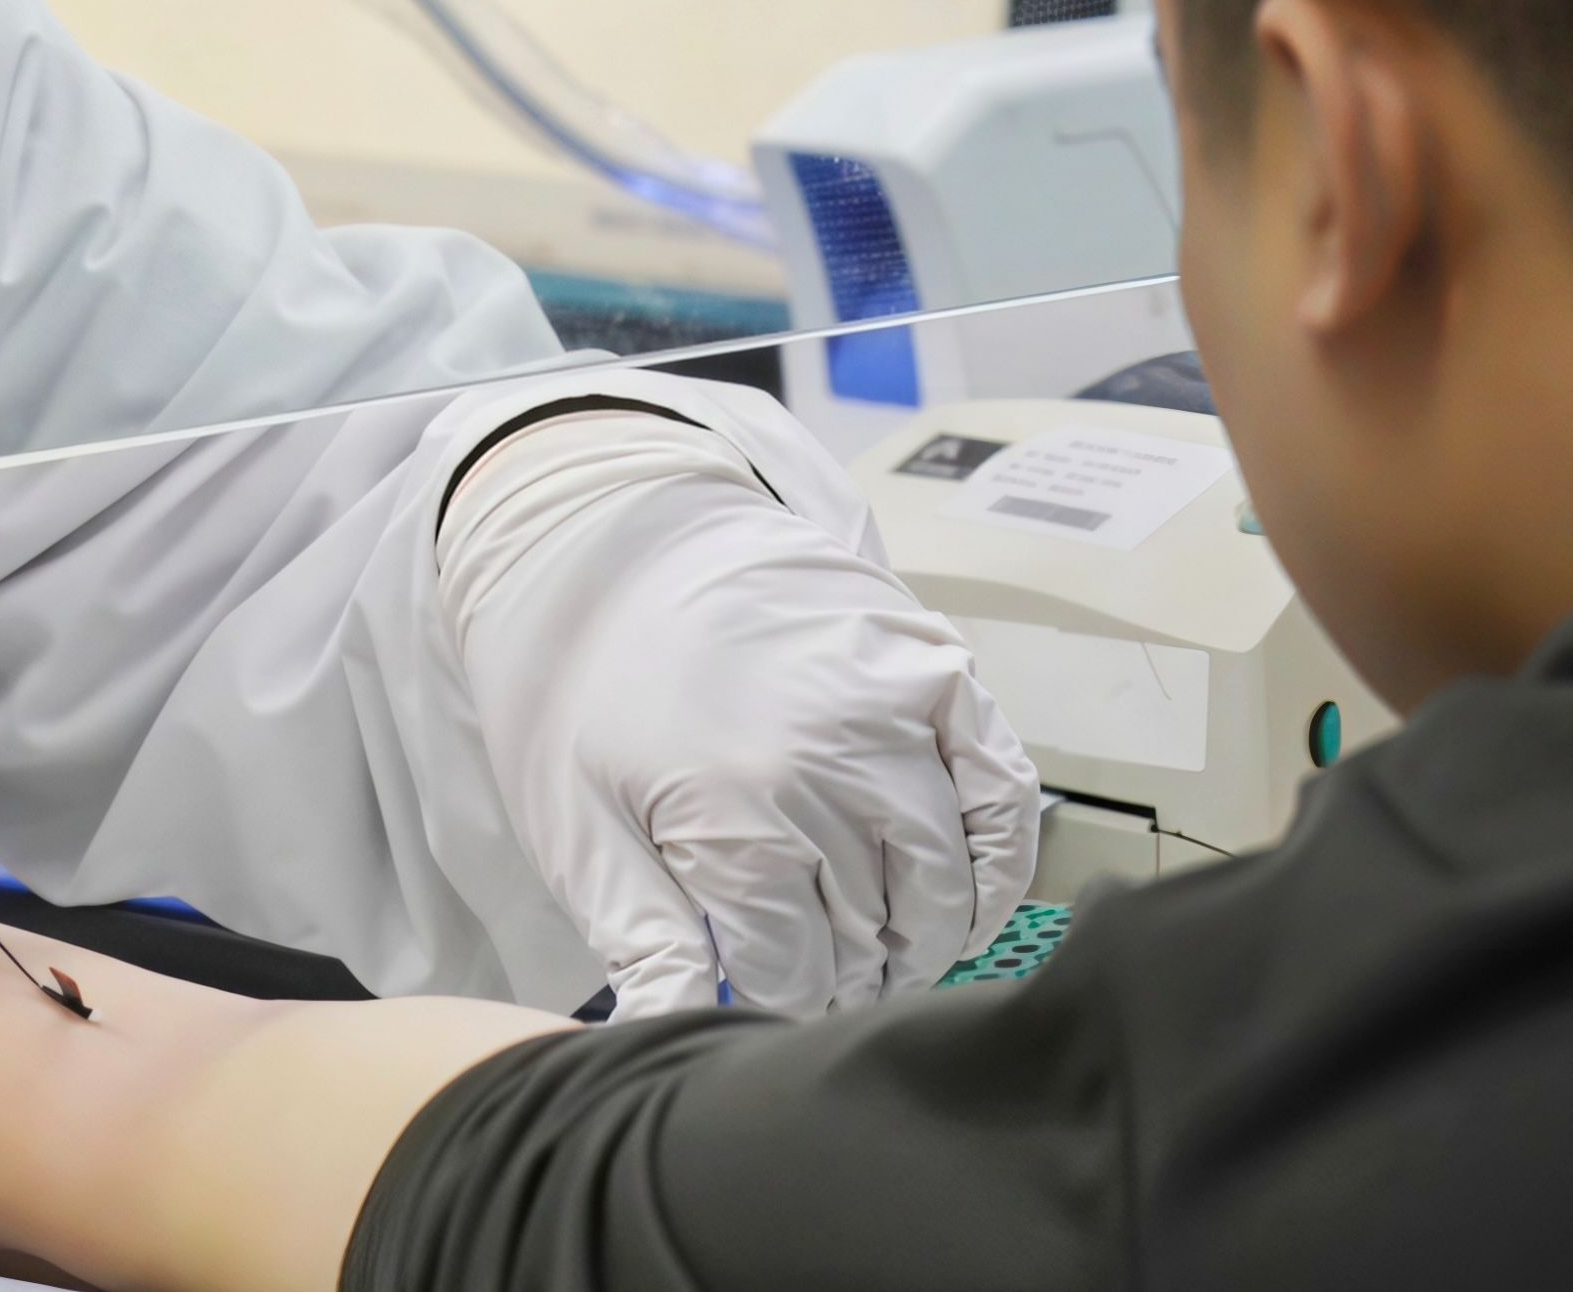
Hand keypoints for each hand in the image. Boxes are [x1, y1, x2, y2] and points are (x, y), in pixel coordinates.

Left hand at [444, 402, 1040, 1016]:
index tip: (769, 1007)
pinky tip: (972, 896)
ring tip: (892, 954)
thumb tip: (678, 1039)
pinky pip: (999, 783)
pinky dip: (1000, 852)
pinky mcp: (931, 663)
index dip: (784, 1002)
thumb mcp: (575, 824)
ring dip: (925, 932)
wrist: (596, 534)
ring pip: (942, 872)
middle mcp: (826, 763)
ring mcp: (891, 707)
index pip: (796, 968)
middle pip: (873, 929)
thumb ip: (644, 942)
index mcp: (732, 813)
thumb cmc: (572, 688)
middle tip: (830, 988)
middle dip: (851, 975)